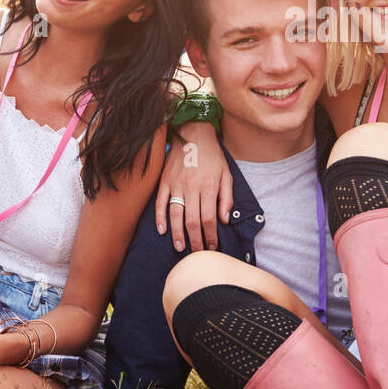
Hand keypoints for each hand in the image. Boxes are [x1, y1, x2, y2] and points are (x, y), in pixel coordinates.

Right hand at [153, 121, 230, 252]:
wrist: (193, 133)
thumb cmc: (212, 156)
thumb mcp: (227, 174)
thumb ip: (226, 198)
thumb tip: (223, 220)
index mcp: (209, 187)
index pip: (209, 219)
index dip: (210, 236)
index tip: (212, 247)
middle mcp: (192, 187)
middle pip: (192, 221)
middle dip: (195, 241)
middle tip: (197, 254)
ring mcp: (176, 185)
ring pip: (176, 215)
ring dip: (178, 234)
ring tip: (180, 247)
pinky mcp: (164, 181)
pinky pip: (160, 203)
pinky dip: (160, 218)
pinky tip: (162, 230)